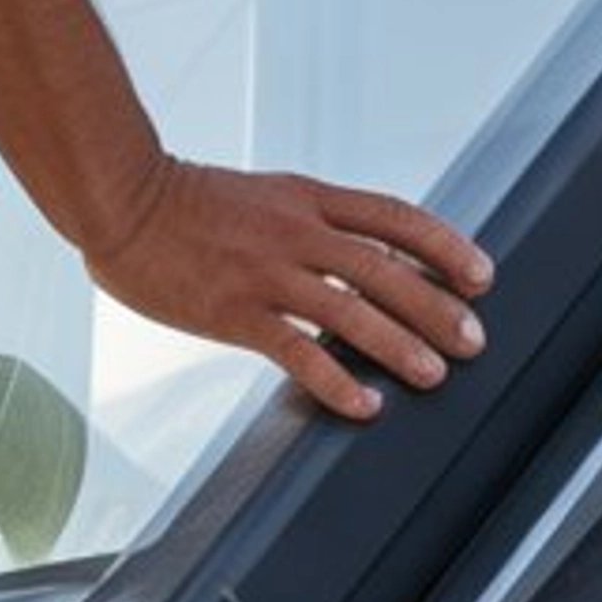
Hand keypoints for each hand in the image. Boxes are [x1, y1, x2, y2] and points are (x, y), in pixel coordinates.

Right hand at [81, 155, 492, 424]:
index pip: (395, 217)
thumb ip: (311, 222)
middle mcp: (296, 232)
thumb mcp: (264, 196)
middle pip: (386, 268)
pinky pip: (296, 350)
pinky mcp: (234, 311)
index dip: (445, 246)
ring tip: (433, 375)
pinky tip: (363, 405)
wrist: (121, 201)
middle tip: (472, 340)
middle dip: (436, 307)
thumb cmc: (186, 203)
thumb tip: (365, 254)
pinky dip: (335, 380)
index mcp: (307, 199)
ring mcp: (266, 272)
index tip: (481, 275)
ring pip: (351, 309)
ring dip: (399, 345)